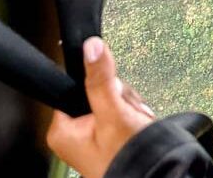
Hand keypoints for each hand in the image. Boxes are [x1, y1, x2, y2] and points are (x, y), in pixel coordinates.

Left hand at [47, 37, 154, 177]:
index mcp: (62, 129)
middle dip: (121, 98)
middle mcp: (73, 132)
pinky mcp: (107, 136)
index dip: (101, 83)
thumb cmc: (125, 159)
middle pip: (99, 90)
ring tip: (133, 123)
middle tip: (126, 114)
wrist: (150, 176)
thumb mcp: (113, 113)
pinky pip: (121, 111)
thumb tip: (92, 47)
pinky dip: (133, 116)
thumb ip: (102, 80)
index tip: (112, 93)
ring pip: (114, 99)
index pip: (78, 84)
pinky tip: (135, 126)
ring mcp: (90, 135)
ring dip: (129, 107)